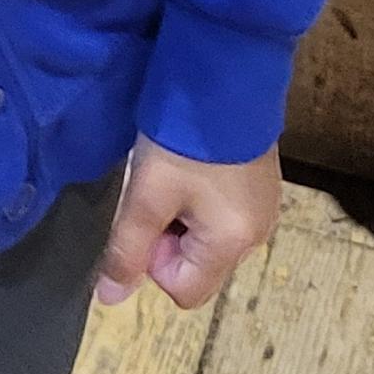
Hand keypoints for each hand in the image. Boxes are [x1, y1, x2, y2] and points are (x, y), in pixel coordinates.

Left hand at [96, 137, 282, 311]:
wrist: (228, 73)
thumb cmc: (185, 137)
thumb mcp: (147, 194)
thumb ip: (127, 249)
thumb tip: (109, 300)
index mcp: (232, 244)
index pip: (184, 291)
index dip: (155, 262)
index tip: (149, 216)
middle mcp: (257, 236)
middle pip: (198, 266)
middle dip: (169, 239)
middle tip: (159, 191)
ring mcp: (264, 210)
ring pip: (207, 240)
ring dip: (183, 217)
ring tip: (175, 173)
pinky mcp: (261, 187)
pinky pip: (223, 215)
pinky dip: (201, 201)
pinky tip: (195, 165)